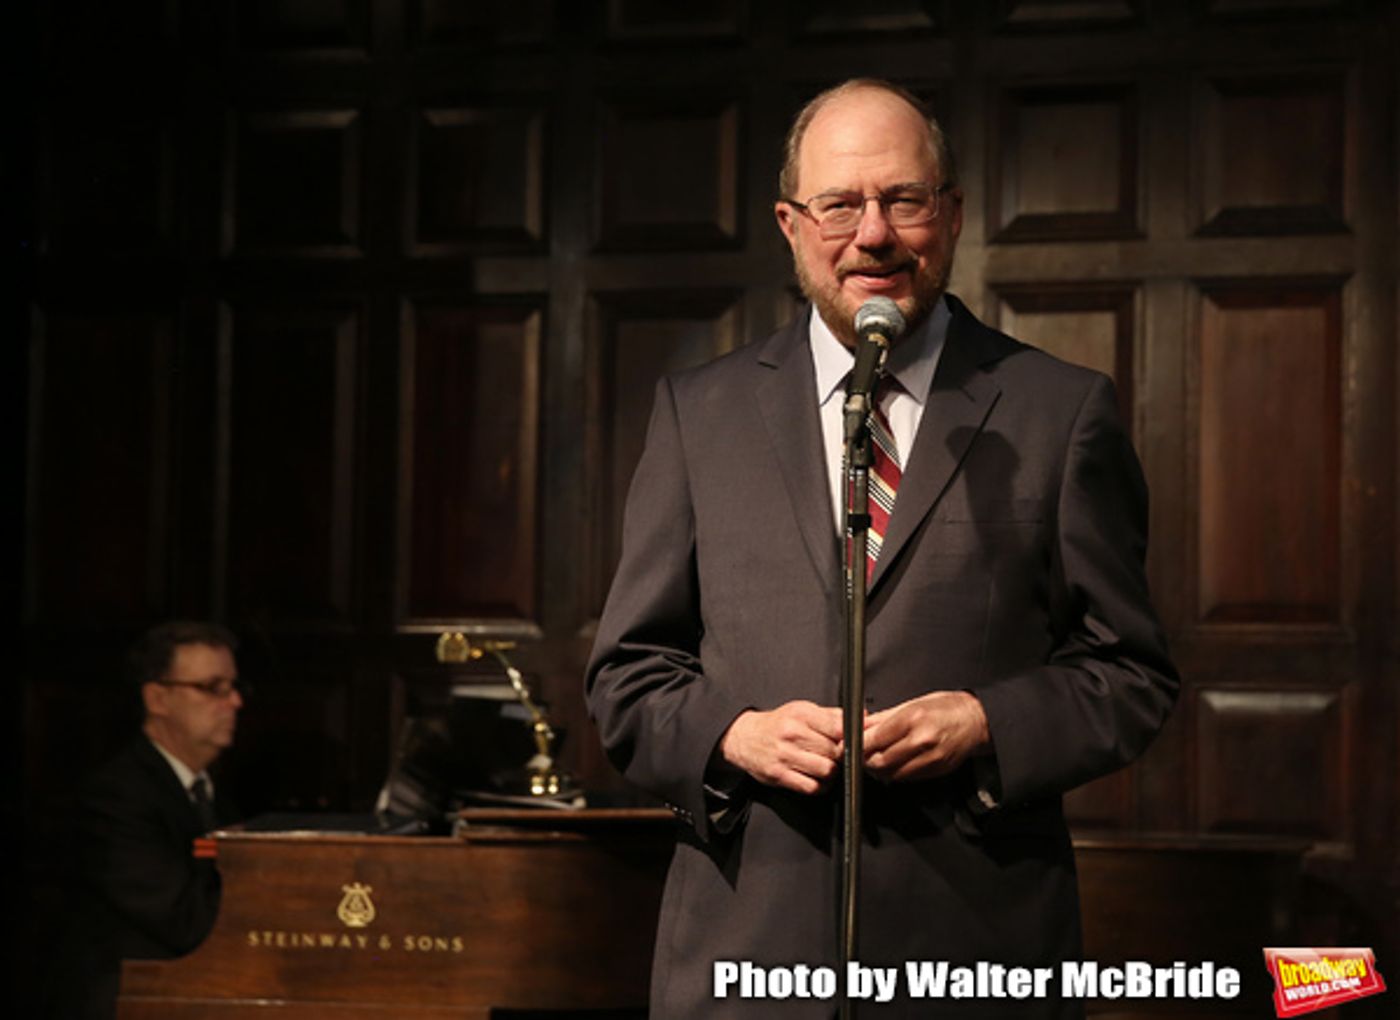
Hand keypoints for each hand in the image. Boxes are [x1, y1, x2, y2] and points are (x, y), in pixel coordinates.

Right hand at [719, 700, 843, 794]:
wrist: (744, 738)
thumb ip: (832, 715)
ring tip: (828, 767)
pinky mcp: (780, 775)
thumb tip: (862, 717)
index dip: (851, 737)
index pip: (838, 727)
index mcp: (801, 714)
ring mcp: (785, 756)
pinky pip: (812, 787)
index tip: (852, 741)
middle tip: (838, 756)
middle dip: (841, 756)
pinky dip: (820, 786)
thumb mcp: (802, 711)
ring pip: (826, 770)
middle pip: (835, 751)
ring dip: (832, 772)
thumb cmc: (777, 725)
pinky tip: (818, 779)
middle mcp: (792, 734)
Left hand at [863, 691, 990, 781]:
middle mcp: (922, 741)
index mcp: (913, 719)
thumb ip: (882, 718)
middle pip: (880, 761)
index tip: (850, 745)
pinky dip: (896, 773)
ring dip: (879, 770)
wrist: (975, 720)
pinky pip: (907, 778)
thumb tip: (860, 726)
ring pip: (892, 774)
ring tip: (877, 758)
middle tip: (861, 754)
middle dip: (865, 760)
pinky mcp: (936, 771)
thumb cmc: (946, 708)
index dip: (858, 745)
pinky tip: (895, 762)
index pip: (875, 740)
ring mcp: (930, 759)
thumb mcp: (911, 704)